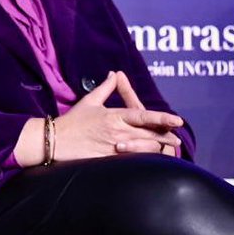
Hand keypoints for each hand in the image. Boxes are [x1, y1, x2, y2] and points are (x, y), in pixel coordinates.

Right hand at [53, 71, 183, 160]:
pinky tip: (150, 160)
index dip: (162, 118)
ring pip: (143, 148)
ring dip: (158, 148)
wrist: (56, 140)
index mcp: (114, 116)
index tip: (177, 120)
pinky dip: (142, 160)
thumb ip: (105, 88)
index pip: (143, 115)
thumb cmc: (73, 121)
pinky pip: (131, 161)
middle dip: (165, 136)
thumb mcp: (89, 101)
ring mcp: (114, 147)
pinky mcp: (109, 160)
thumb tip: (115, 74)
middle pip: (148, 134)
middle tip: (177, 138)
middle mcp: (117, 131)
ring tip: (168, 150)